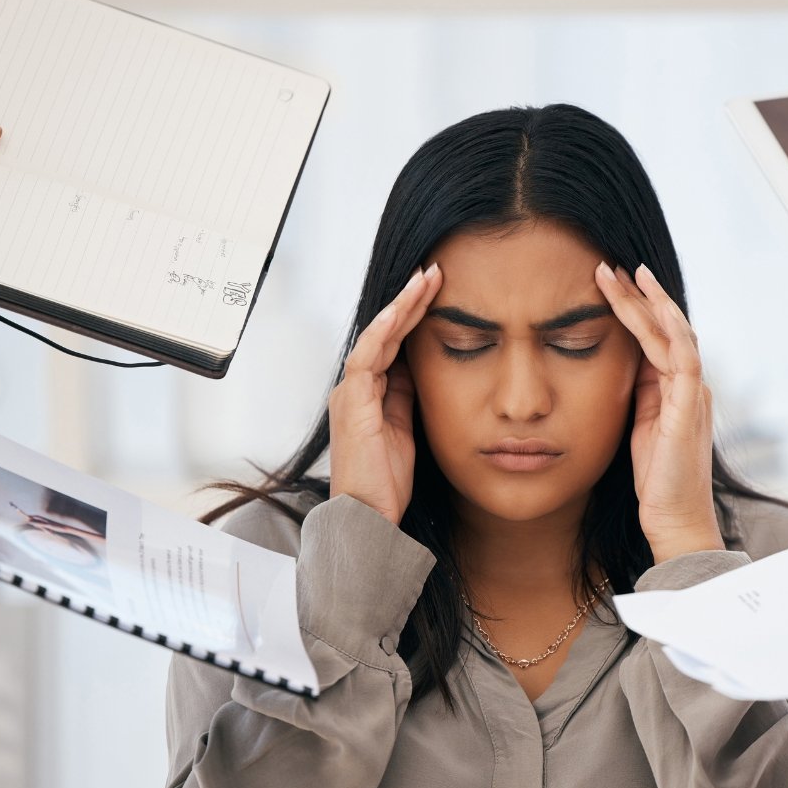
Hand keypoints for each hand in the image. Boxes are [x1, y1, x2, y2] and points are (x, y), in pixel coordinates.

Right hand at [327, 265, 441, 524]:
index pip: (393, 343)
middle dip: (409, 300)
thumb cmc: (385, 481)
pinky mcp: (352, 403)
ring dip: (400, 306)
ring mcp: (351, 393)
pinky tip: (399, 310)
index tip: (437, 292)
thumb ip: (407, 398)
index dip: (413, 316)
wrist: (368, 515)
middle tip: (433, 272)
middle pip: (384, 332)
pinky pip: (366, 357)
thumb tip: (420, 368)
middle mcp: (355, 388)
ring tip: (424, 280)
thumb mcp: (406, 429)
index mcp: (369, 394)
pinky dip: (382, 331)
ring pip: (376, 336)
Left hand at [594, 262, 723, 564]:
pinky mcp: (690, 406)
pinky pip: (683, 356)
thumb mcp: (640, 428)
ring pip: (675, 333)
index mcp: (678, 390)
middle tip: (610, 266)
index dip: (635, 310)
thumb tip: (622, 365)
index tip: (609, 285)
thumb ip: (638, 395)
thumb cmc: (656, 481)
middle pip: (666, 327)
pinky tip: (651, 305)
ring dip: (649, 302)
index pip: (658, 339)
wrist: (675, 519)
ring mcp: (693, 393)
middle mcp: (690, 385)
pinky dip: (668, 328)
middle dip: (638, 296)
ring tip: (625, 273)